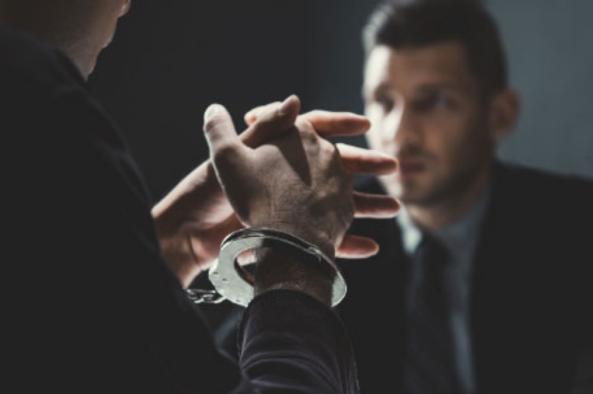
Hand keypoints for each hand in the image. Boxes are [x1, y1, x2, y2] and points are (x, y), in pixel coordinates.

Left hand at [152, 96, 398, 286]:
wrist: (197, 236)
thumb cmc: (212, 193)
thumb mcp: (233, 154)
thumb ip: (265, 129)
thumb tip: (294, 99)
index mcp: (278, 151)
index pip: (313, 129)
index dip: (340, 124)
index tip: (365, 124)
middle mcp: (290, 176)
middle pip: (335, 166)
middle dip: (366, 165)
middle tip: (393, 165)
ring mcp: (295, 207)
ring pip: (339, 204)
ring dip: (369, 206)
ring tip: (396, 207)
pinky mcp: (293, 237)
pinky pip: (327, 240)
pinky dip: (349, 244)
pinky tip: (373, 247)